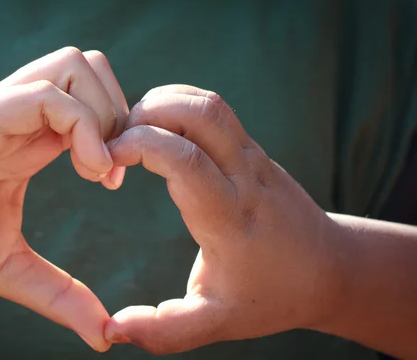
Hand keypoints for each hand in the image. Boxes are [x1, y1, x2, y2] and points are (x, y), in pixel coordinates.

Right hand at [0, 47, 127, 351]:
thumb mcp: (6, 267)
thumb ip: (59, 293)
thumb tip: (104, 336)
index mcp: (30, 141)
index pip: (95, 105)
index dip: (122, 137)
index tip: (114, 184)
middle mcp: (21, 116)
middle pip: (93, 69)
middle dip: (122, 114)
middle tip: (112, 171)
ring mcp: (3, 110)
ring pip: (77, 65)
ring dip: (105, 113)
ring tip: (95, 170)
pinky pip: (50, 95)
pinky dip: (84, 128)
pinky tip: (84, 171)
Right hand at [104, 85, 346, 353]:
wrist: (326, 269)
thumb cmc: (270, 294)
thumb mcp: (217, 322)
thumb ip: (165, 331)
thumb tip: (112, 329)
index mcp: (229, 216)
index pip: (185, 158)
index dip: (139, 145)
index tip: (108, 161)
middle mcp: (243, 176)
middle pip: (198, 114)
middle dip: (145, 114)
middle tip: (116, 144)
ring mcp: (251, 156)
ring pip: (207, 104)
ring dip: (161, 104)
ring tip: (133, 136)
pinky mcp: (252, 148)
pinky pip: (213, 109)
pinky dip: (178, 105)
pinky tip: (159, 133)